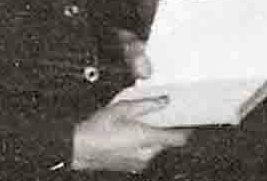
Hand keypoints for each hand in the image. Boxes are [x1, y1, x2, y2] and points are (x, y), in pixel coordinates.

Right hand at [69, 91, 183, 171]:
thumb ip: (146, 104)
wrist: (78, 148)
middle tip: (160, 116)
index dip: (186, 130)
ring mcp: (138, 163)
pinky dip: (142, 144)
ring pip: (155, 149)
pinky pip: (144, 154)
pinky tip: (130, 134)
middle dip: (165, 130)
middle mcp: (145, 154)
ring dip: (153, 137)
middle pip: (166, 143)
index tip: (188, 121)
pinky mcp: (130, 166)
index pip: (178, 138)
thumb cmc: (95, 129)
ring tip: (139, 124)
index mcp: (146, 138)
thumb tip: (163, 100)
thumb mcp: (121, 108)